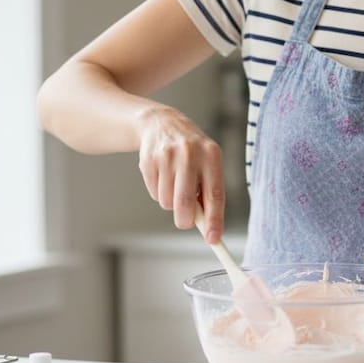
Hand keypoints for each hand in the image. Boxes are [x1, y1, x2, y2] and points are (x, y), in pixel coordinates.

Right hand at [136, 105, 225, 242]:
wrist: (161, 123)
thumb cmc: (192, 151)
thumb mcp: (207, 162)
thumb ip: (209, 191)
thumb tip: (208, 225)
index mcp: (211, 155)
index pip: (215, 194)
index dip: (214, 220)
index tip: (213, 239)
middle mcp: (190, 154)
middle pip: (185, 203)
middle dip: (185, 220)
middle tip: (185, 222)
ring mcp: (167, 156)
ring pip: (168, 202)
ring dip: (171, 202)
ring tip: (175, 184)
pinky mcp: (148, 161)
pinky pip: (155, 194)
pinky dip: (159, 192)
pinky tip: (163, 175)